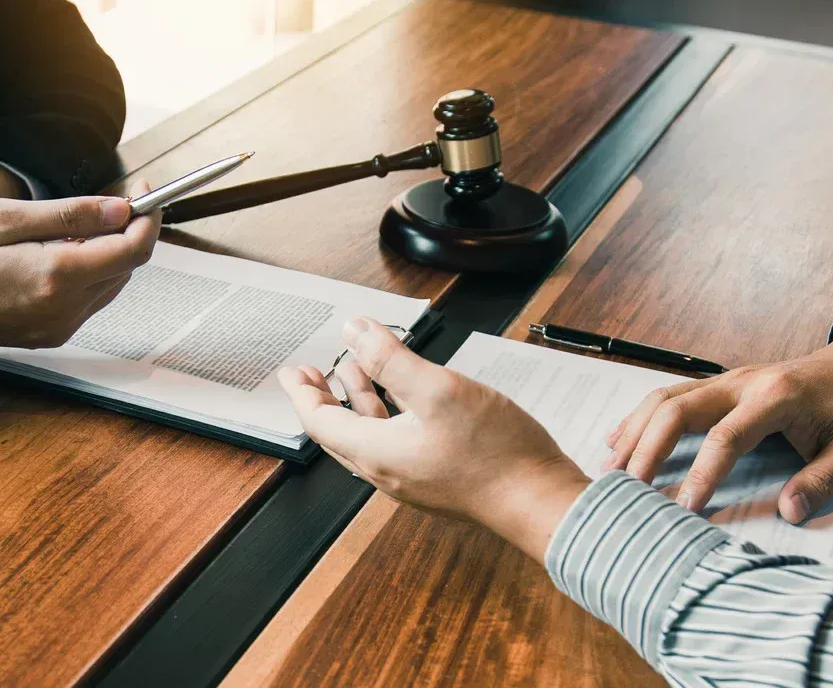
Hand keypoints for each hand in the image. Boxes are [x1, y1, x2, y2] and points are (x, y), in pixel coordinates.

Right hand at [0, 181, 158, 366]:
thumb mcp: (5, 217)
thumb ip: (69, 214)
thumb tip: (120, 208)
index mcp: (57, 277)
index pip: (134, 249)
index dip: (149, 217)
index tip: (147, 190)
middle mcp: (65, 310)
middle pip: (127, 267)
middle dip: (128, 230)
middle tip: (110, 199)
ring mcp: (58, 328)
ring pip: (110, 284)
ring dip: (108, 251)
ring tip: (72, 225)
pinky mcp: (49, 334)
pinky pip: (88, 300)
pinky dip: (88, 272)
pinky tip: (57, 253)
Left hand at [278, 318, 591, 557]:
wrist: (540, 501)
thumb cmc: (496, 453)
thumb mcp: (439, 390)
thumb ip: (391, 359)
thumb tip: (355, 331)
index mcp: (377, 453)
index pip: (320, 423)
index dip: (302, 393)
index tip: (292, 372)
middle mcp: (388, 472)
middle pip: (339, 433)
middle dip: (323, 397)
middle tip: (312, 373)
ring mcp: (413, 478)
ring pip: (370, 436)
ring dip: (357, 401)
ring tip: (355, 371)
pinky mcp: (437, 478)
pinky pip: (395, 443)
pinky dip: (386, 414)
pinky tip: (405, 397)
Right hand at [604, 327, 832, 523]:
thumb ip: (823, 480)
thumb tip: (790, 512)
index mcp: (776, 397)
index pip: (727, 436)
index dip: (703, 472)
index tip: (686, 507)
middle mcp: (741, 382)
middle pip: (678, 409)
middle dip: (648, 448)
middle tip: (627, 486)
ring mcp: (724, 379)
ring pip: (665, 398)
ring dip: (634, 432)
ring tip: (611, 469)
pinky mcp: (715, 384)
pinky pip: (668, 396)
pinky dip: (638, 418)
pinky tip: (617, 440)